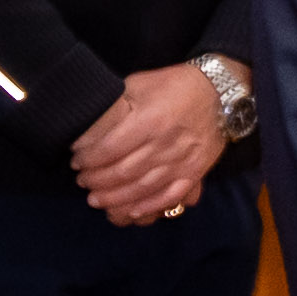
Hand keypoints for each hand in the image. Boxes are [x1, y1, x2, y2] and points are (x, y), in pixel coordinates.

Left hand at [71, 63, 230, 224]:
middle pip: (123, 172)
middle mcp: (166, 143)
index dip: (88, 158)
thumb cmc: (174, 85)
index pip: (110, 148)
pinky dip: (149, 206)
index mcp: (151, 119)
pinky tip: (131, 212)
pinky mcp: (195, 171)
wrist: (220, 92)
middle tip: (82, 181)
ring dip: (115, 198)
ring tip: (95, 199)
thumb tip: (87, 126)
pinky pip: (170, 195)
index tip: (76, 160)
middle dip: (96, 180)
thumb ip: (115, 105)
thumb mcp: (140, 83)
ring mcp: (182, 160)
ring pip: (142, 188)